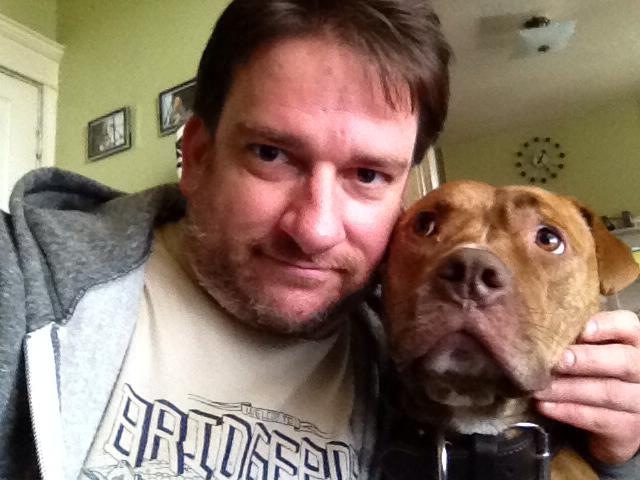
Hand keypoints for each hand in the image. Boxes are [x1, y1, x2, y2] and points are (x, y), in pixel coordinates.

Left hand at [533, 310, 639, 464]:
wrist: (609, 419)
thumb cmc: (592, 373)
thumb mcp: (587, 350)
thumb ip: (575, 339)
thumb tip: (541, 330)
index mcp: (632, 343)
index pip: (627, 326)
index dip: (607, 326)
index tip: (582, 330)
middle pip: (623, 360)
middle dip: (587, 359)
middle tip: (557, 361)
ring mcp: (639, 401)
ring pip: (608, 392)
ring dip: (568, 389)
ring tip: (538, 387)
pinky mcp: (628, 428)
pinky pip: (598, 419)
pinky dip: (568, 411)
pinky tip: (544, 405)